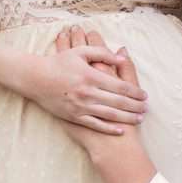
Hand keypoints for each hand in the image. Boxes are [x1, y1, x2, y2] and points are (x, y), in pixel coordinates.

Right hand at [23, 26, 147, 132]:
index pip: (119, 86)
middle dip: (135, 106)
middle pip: (118, 101)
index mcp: (90, 76)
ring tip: (139, 118)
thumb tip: (122, 56)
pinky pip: (94, 124)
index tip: (144, 94)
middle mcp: (87, 93)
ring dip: (127, 117)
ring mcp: (80, 106)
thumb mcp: (80, 52)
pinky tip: (120, 130)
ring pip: (109, 114)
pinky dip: (108, 128)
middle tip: (146, 108)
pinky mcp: (73, 116)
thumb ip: (102, 53)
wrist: (35, 79)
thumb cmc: (58, 63)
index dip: (135, 91)